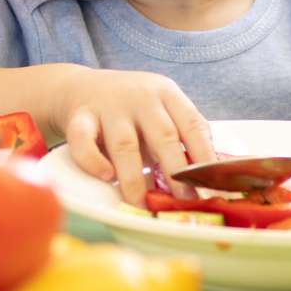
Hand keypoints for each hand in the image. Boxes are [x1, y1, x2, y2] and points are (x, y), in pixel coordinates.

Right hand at [57, 68, 215, 207]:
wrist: (81, 86)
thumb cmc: (130, 108)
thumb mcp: (160, 109)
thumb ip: (180, 135)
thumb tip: (204, 179)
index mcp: (166, 93)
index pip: (192, 123)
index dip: (204, 155)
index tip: (212, 184)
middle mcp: (139, 97)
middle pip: (162, 136)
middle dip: (175, 171)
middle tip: (184, 200)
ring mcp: (108, 106)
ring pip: (125, 145)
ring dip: (134, 180)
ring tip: (143, 205)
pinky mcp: (79, 117)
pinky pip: (83, 141)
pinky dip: (93, 161)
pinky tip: (106, 177)